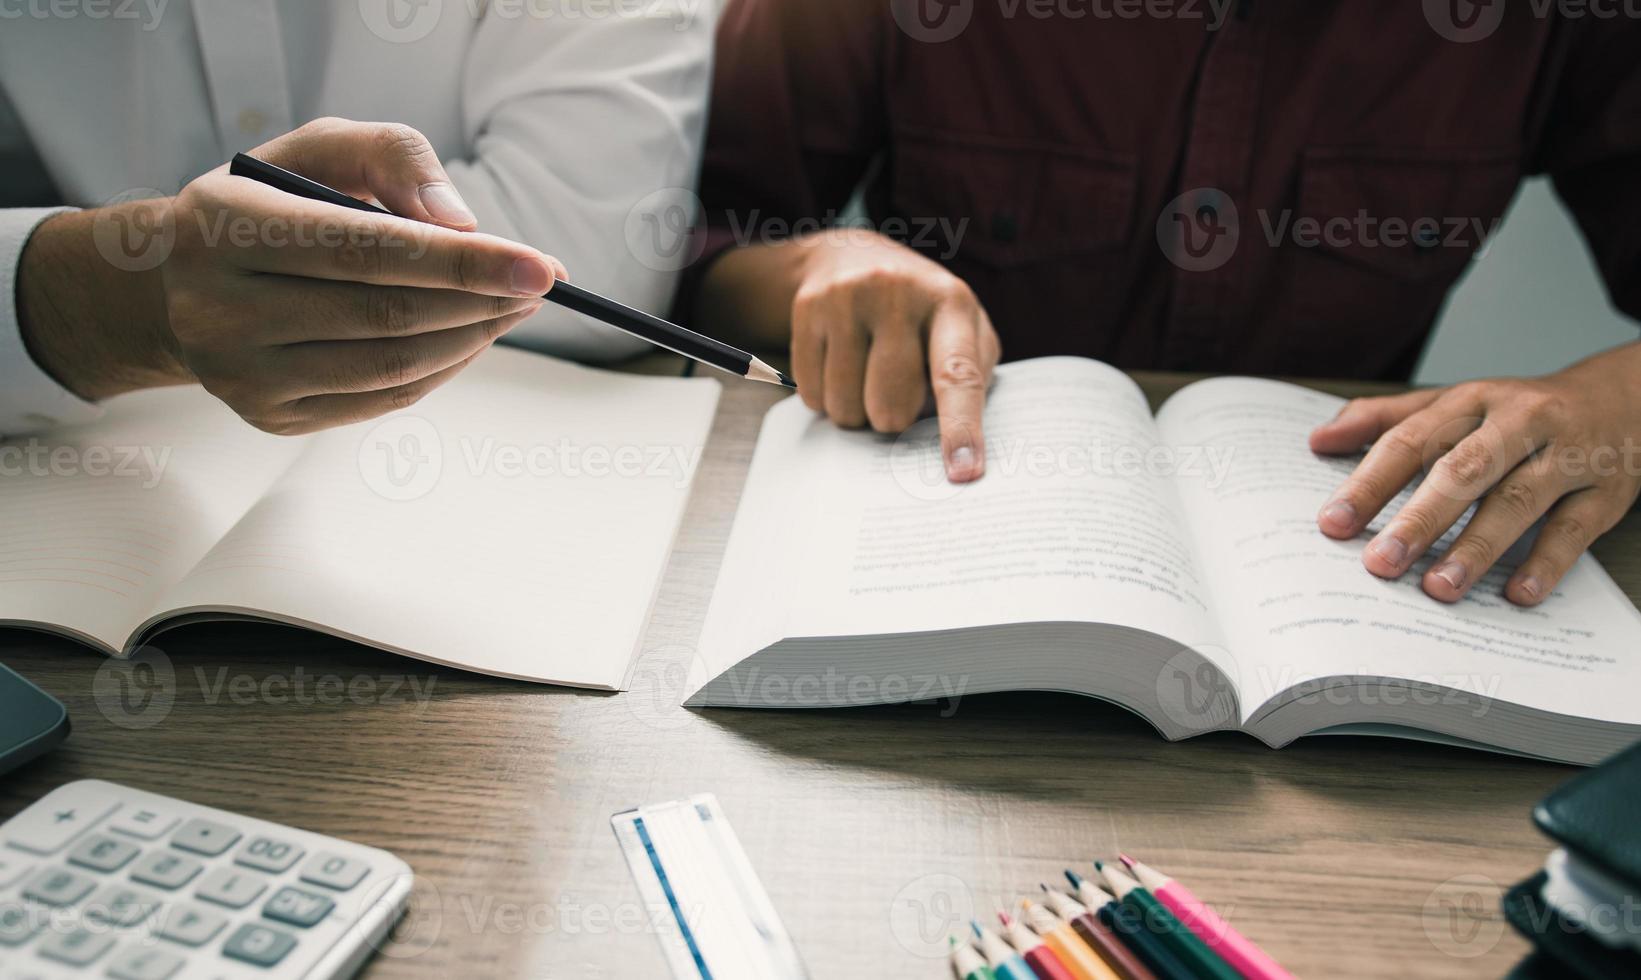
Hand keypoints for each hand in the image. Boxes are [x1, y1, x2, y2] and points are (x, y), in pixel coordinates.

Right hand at [19, 117, 564, 434]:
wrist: (177, 283)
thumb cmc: (269, 202)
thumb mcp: (316, 150)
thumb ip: (392, 158)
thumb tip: (462, 222)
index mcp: (227, 225)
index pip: (368, 249)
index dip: (464, 261)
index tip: (542, 266)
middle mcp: (222, 308)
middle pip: (388, 314)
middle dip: (482, 301)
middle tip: (539, 285)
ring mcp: (243, 374)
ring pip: (392, 367)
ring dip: (472, 339)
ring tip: (511, 308)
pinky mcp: (270, 416)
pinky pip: (381, 400)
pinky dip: (442, 370)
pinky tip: (469, 338)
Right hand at [789, 232, 999, 481]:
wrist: (853, 256)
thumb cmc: (921, 311)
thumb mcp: (963, 329)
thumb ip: (969, 378)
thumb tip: (955, 445)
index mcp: (950, 303)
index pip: (956, 376)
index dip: (960, 428)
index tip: (963, 472)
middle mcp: (898, 294)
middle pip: (890, 405)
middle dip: (893, 419)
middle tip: (895, 394)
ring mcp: (847, 298)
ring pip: (845, 407)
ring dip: (856, 411)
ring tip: (865, 375)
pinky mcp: (808, 309)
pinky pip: (811, 394)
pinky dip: (827, 397)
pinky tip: (839, 365)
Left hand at [1310, 343, 1640, 604]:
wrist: (1626, 399)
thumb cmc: (1517, 413)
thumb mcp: (1456, 403)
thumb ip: (1386, 419)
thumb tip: (1319, 441)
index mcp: (1472, 400)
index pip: (1412, 440)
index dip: (1370, 483)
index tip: (1333, 523)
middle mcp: (1519, 422)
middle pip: (1464, 470)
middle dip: (1419, 518)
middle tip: (1380, 563)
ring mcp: (1567, 455)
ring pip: (1519, 500)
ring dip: (1475, 546)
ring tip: (1437, 587)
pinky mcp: (1606, 491)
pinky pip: (1575, 529)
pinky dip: (1546, 562)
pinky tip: (1517, 593)